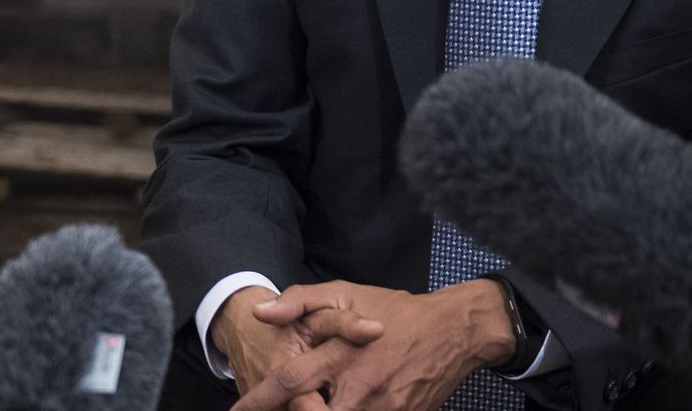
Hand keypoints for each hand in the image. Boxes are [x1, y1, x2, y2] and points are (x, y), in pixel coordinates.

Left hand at [230, 280, 516, 410]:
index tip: (239, 410)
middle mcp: (361, 390)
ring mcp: (384, 410)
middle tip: (274, 407)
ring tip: (309, 403)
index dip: (259, 400)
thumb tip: (261, 312)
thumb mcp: (343, 292)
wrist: (452, 332)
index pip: (289, 383)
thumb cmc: (393, 311)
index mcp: (340, 356)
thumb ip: (299, 301)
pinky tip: (339, 403)